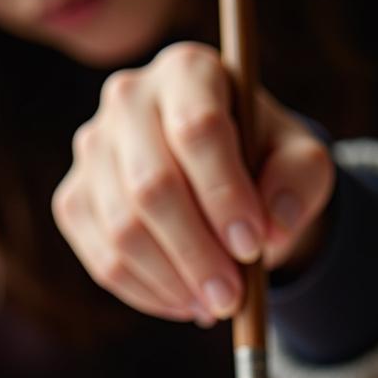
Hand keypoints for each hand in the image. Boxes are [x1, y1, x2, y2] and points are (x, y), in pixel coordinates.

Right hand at [52, 42, 333, 324]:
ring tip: (214, 305)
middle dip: (197, 254)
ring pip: (122, 231)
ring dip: (173, 282)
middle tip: (232, 298)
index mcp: (188, 71)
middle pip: (151, 186)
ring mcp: (92, 150)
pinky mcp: (75, 201)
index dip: (225, 195)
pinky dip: (147, 295)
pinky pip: (103, 261)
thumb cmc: (265, 164)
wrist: (222, 178)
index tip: (253, 246)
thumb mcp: (302, 164)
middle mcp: (128, 99)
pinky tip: (185, 304)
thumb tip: (272, 228)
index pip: (197, 129)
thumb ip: (299, 183)